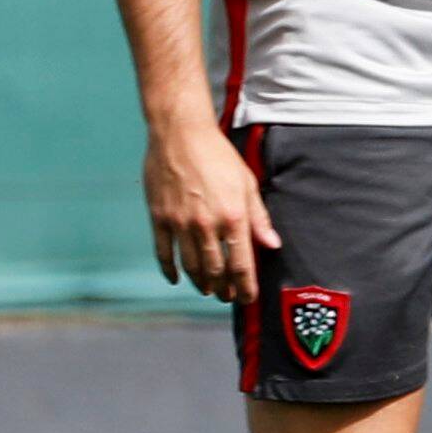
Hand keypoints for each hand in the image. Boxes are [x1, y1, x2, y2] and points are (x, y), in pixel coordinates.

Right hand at [145, 119, 276, 303]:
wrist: (181, 134)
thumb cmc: (219, 156)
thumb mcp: (247, 184)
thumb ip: (259, 218)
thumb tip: (272, 245)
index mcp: (233, 216)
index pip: (242, 264)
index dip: (246, 287)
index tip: (248, 298)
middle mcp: (206, 224)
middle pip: (215, 271)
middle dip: (223, 289)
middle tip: (227, 297)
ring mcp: (180, 223)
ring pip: (191, 266)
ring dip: (200, 283)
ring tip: (207, 290)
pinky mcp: (159, 218)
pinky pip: (163, 252)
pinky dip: (169, 270)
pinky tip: (176, 278)